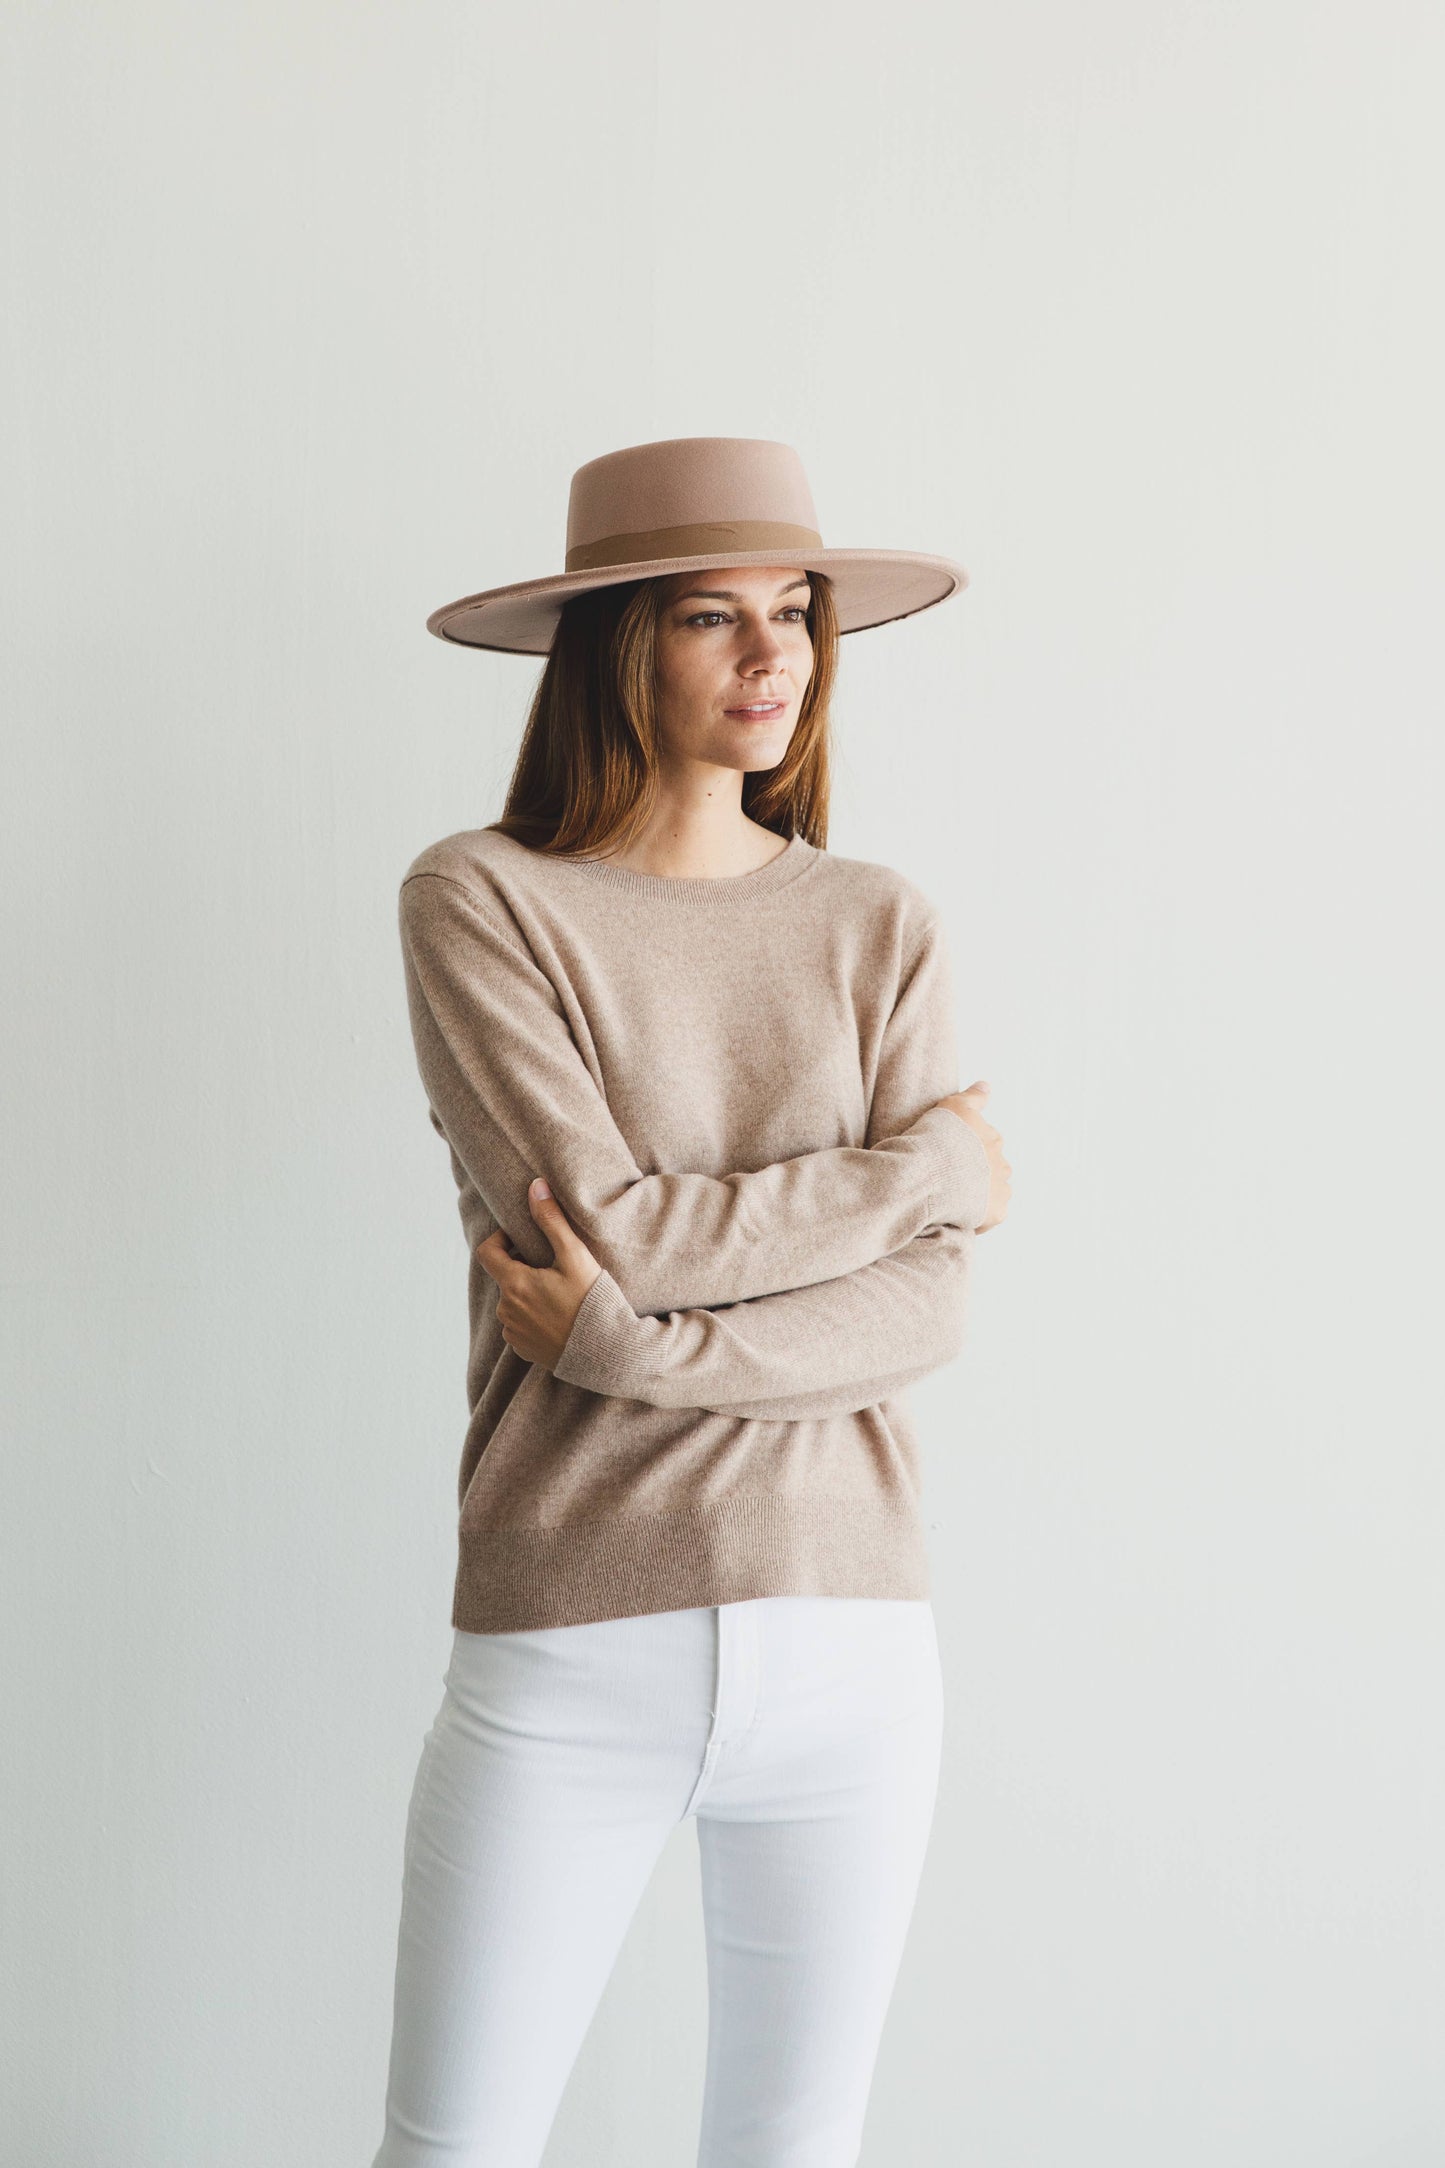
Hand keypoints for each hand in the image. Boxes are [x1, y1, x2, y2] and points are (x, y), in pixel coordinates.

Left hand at [475, 1178, 603, 1367]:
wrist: (606, 1352)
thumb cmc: (592, 1300)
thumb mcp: (574, 1256)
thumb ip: (551, 1220)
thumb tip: (534, 1186)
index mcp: (514, 1284)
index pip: (487, 1252)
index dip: (501, 1239)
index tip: (523, 1239)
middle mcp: (506, 1310)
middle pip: (504, 1277)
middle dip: (523, 1268)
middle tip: (554, 1267)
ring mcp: (513, 1333)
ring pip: (512, 1302)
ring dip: (528, 1294)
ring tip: (560, 1294)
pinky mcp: (523, 1350)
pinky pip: (520, 1326)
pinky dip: (533, 1318)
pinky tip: (559, 1317)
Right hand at [935, 1079, 1011, 1232]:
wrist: (928, 1171)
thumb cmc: (937, 1137)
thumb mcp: (954, 1105)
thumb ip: (974, 1096)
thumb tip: (987, 1085)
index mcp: (994, 1138)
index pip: (987, 1144)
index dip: (967, 1151)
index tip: (950, 1156)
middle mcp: (1003, 1163)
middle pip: (993, 1170)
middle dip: (977, 1174)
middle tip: (950, 1179)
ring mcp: (1001, 1189)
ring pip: (994, 1193)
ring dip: (980, 1196)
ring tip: (953, 1200)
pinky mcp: (996, 1213)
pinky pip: (991, 1218)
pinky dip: (979, 1219)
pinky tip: (958, 1217)